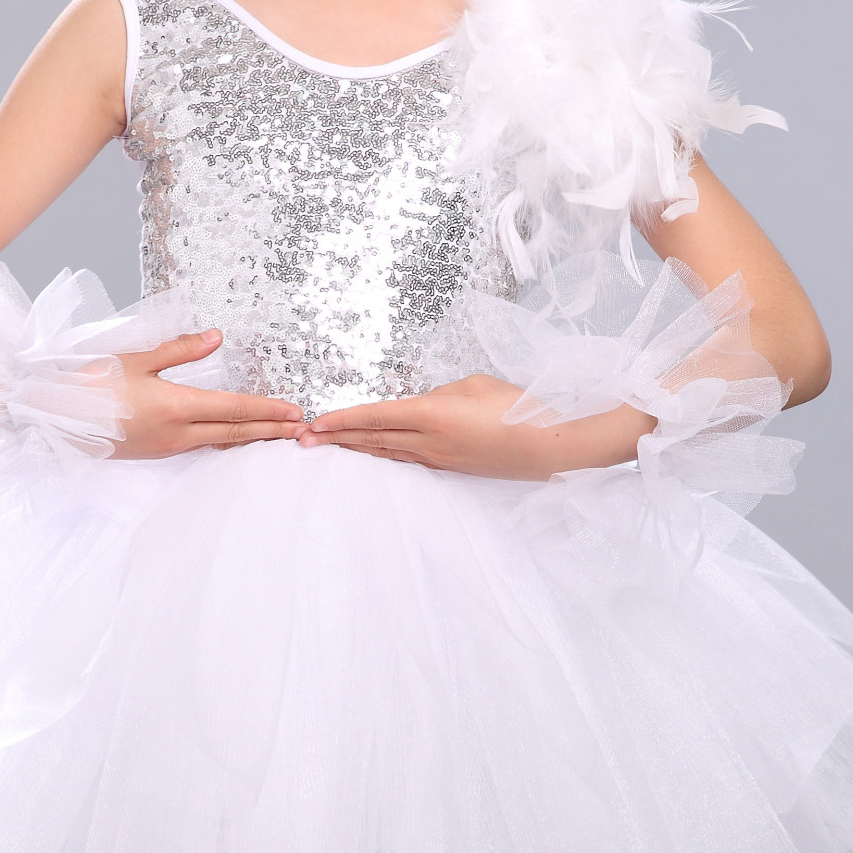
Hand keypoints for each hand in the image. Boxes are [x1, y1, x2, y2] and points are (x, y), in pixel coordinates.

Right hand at [110, 330, 303, 457]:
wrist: (55, 415)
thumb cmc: (92, 383)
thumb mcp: (138, 358)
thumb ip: (181, 349)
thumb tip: (216, 337)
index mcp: (176, 406)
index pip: (234, 409)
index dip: (267, 411)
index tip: (294, 411)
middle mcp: (177, 432)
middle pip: (234, 431)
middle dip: (270, 429)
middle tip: (300, 429)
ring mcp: (166, 446)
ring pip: (218, 442)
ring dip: (250, 437)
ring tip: (276, 433)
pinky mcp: (155, 452)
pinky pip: (199, 447)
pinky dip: (224, 441)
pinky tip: (233, 438)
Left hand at [302, 372, 650, 478]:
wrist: (550, 446)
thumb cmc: (518, 407)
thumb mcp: (473, 385)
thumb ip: (440, 392)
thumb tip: (422, 405)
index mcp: (432, 414)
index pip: (374, 416)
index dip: (341, 419)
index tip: (314, 422)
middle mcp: (429, 441)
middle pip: (372, 439)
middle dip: (336, 438)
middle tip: (302, 440)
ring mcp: (439, 458)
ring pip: (388, 451)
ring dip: (356, 448)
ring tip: (327, 446)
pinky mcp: (452, 467)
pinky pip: (408, 459)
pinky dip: (383, 454)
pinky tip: (372, 453)